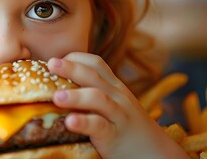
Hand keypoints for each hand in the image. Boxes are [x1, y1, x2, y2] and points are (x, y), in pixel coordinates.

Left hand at [47, 52, 188, 158]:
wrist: (155, 152)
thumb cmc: (125, 126)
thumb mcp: (113, 104)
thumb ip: (93, 93)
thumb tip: (58, 86)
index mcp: (114, 87)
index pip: (96, 64)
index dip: (75, 58)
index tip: (55, 60)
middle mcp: (117, 96)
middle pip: (94, 76)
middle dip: (71, 67)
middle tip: (51, 64)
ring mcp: (118, 115)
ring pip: (98, 99)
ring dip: (76, 96)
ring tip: (56, 97)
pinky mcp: (115, 136)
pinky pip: (100, 126)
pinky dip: (84, 122)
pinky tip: (70, 121)